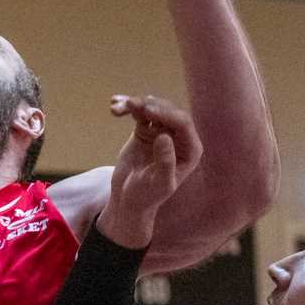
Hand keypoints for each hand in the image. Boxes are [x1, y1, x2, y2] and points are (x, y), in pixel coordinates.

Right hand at [99, 94, 201, 246]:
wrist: (129, 200)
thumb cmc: (147, 196)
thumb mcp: (158, 183)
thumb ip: (165, 161)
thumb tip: (165, 136)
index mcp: (190, 150)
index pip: (183, 124)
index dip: (166, 114)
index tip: (147, 111)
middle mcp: (180, 138)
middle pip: (168, 111)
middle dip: (150, 105)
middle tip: (131, 104)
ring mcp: (162, 132)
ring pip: (152, 108)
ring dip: (136, 104)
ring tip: (119, 106)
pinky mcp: (146, 130)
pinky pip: (139, 113)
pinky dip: (128, 108)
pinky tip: (114, 106)